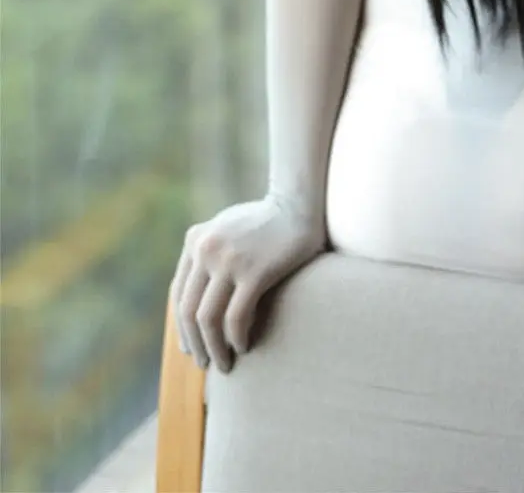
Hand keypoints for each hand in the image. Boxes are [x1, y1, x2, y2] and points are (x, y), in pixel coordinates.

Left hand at [170, 197, 325, 372]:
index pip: (179, 294)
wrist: (300, 203)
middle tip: (206, 363)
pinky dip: (236, 338)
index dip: (182, 326)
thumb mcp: (227, 227)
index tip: (191, 347)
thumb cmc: (268, 220)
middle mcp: (206, 249)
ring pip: (208, 319)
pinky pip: (236, 317)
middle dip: (195, 344)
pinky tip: (245, 347)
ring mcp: (229, 260)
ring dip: (214, 348)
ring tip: (224, 364)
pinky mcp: (255, 271)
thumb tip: (197, 294)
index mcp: (195, 239)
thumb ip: (208, 252)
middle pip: (189, 310)